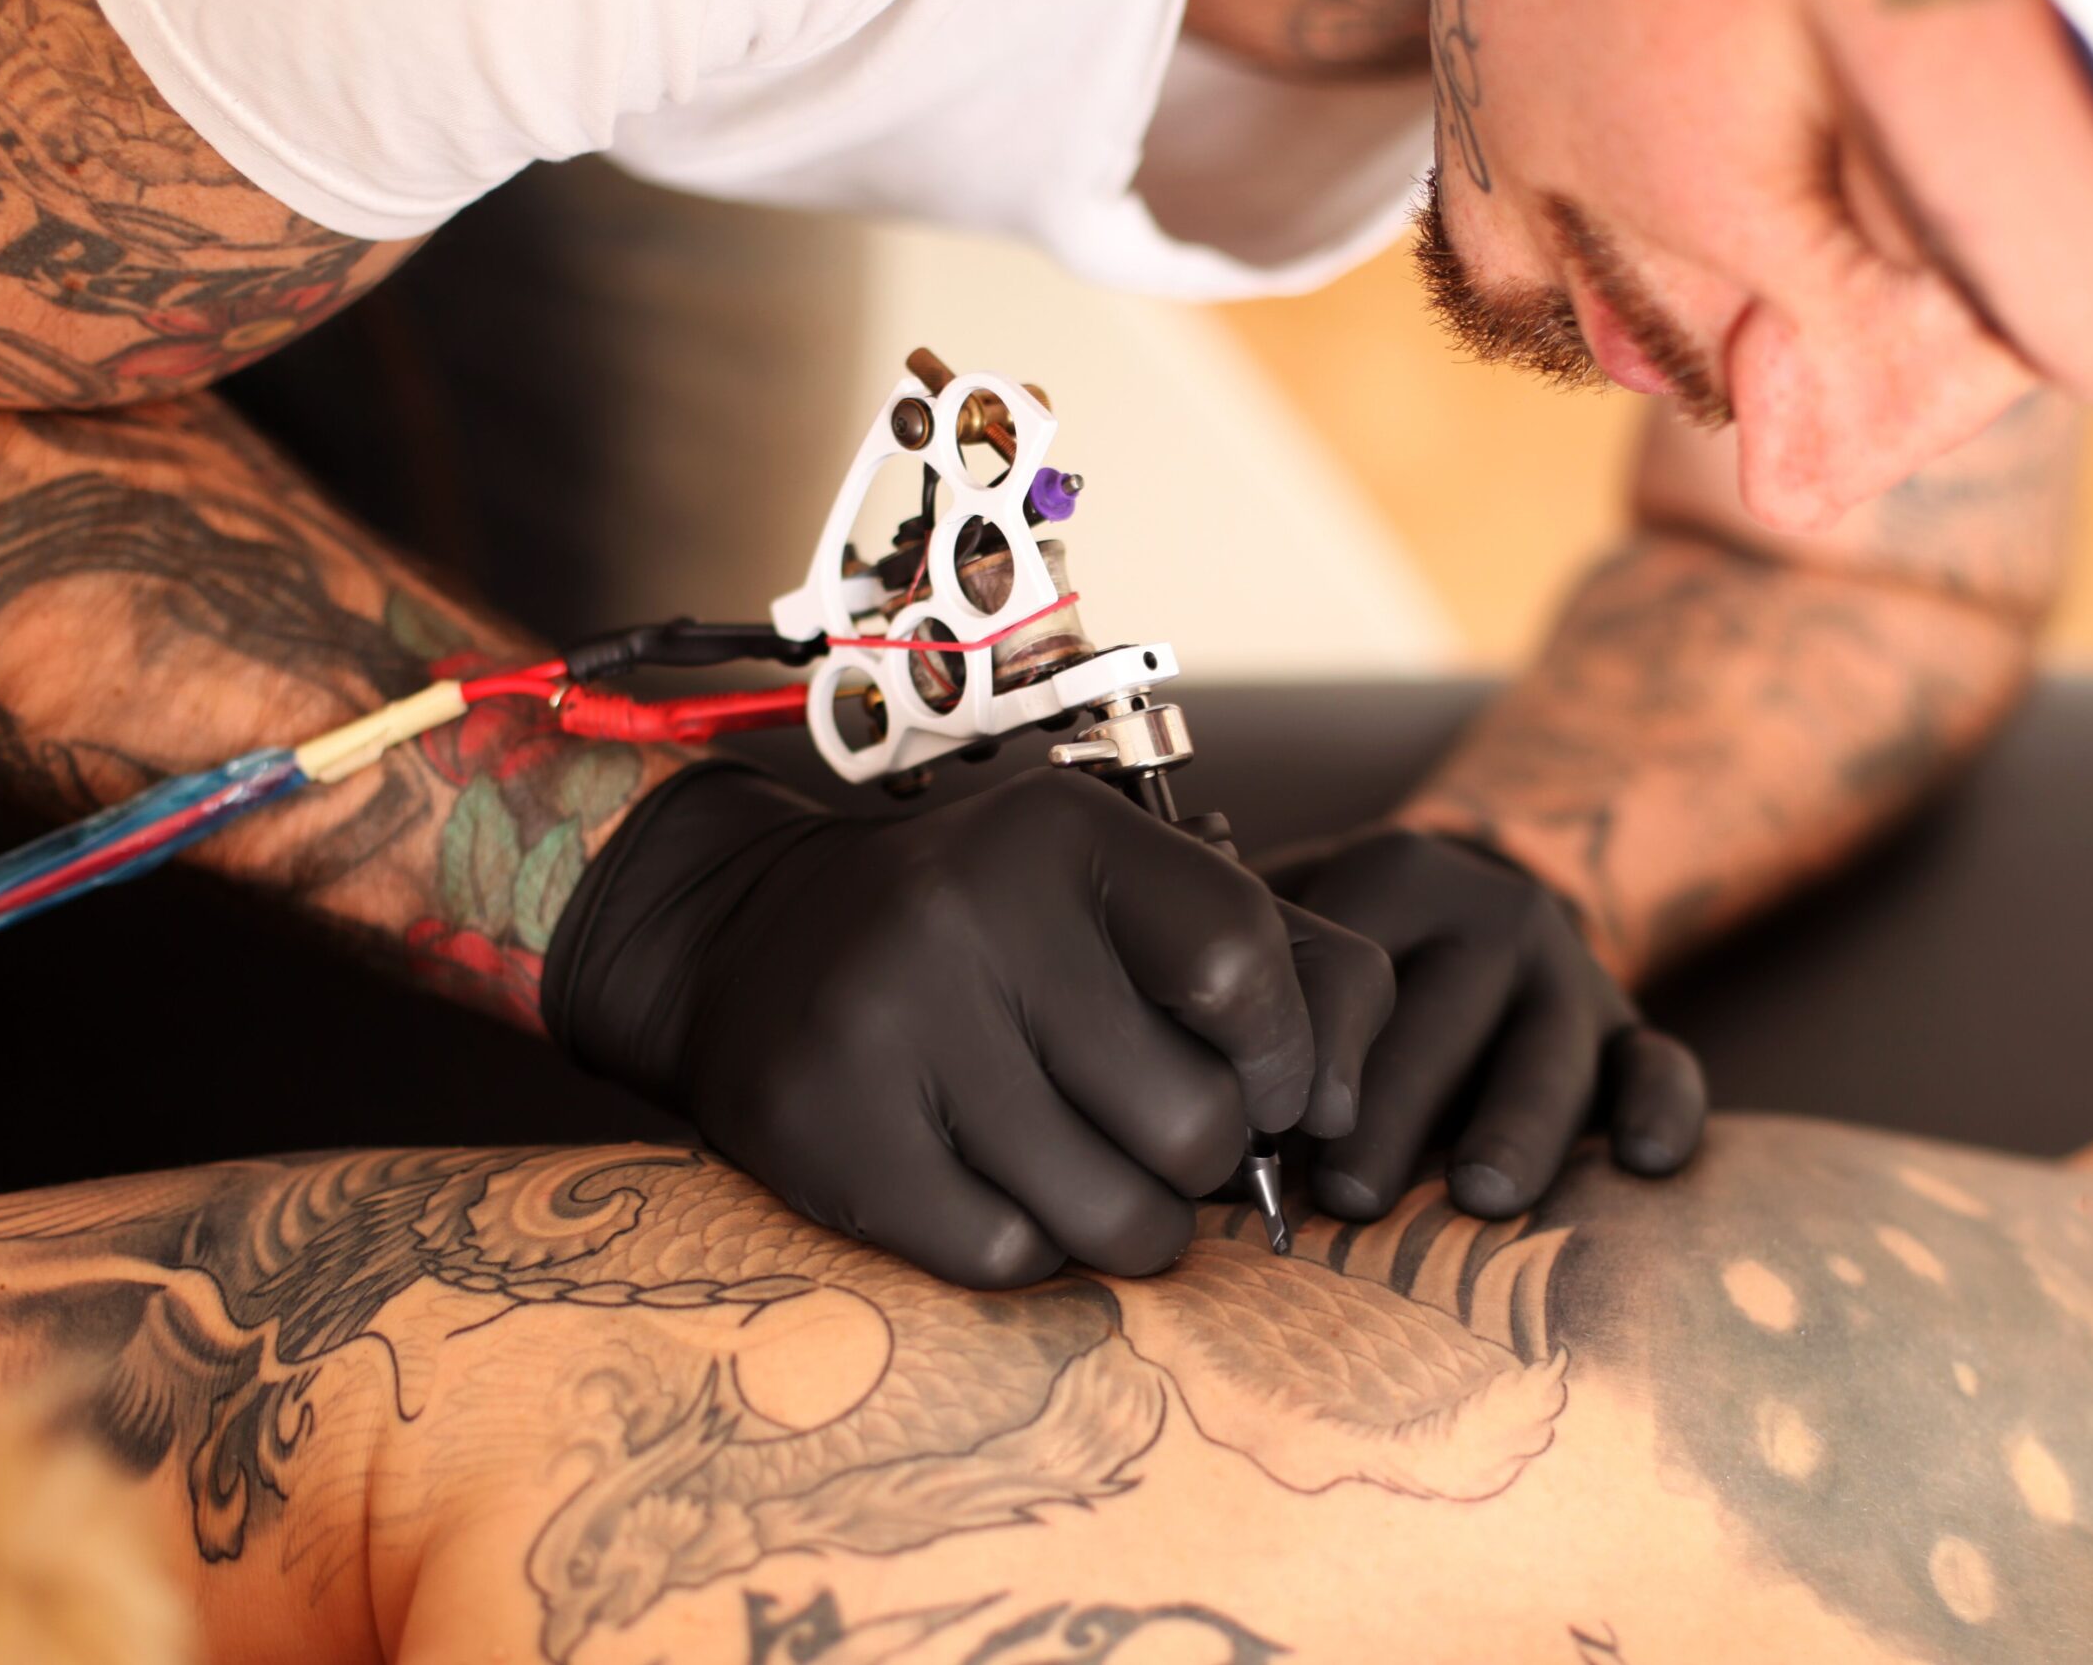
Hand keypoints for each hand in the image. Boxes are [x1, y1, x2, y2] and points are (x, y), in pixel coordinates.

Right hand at [544, 764, 1392, 1286]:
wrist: (749, 937)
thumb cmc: (1000, 930)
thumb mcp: (1132, 893)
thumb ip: (1289, 964)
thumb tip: (1343, 1112)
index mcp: (1067, 834)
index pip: (1243, 969)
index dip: (1284, 1057)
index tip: (1264, 1083)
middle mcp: (970, 911)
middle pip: (1192, 1123)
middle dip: (1205, 1160)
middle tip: (1158, 1136)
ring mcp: (888, 1023)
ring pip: (1111, 1215)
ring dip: (1130, 1221)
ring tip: (1091, 1168)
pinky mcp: (827, 1131)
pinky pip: (1008, 1258)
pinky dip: (1029, 1246)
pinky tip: (995, 1184)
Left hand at [1260, 828, 1705, 1220]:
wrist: (1469, 906)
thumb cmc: (1337, 945)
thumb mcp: (1286, 915)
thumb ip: (1230, 962)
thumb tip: (1148, 1055)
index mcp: (1394, 874)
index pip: (1354, 967)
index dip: (1312, 1053)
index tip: (1270, 1134)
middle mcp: (1493, 912)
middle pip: (1445, 1018)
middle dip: (1394, 1111)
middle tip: (1350, 1197)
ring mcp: (1572, 973)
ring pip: (1552, 1052)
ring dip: (1516, 1124)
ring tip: (1479, 1194)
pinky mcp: (1633, 1026)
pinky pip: (1664, 1065)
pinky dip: (1663, 1111)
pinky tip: (1645, 1165)